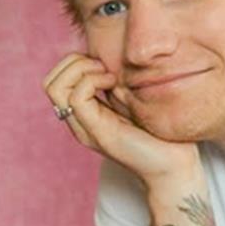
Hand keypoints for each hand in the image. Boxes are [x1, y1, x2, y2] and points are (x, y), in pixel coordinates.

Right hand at [42, 52, 199, 184]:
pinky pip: (77, 96)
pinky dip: (93, 81)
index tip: (105, 65)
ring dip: (82, 70)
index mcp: (85, 115)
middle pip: (50, 82)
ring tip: (108, 76)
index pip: (56, 80)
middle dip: (74, 62)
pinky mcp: (99, 133)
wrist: (174, 167)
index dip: (76, 62)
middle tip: (104, 68)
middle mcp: (79, 123)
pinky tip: (115, 86)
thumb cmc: (161, 134)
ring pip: (55, 88)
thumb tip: (112, 58)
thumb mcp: (135, 102)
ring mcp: (85, 129)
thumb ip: (118, 86)